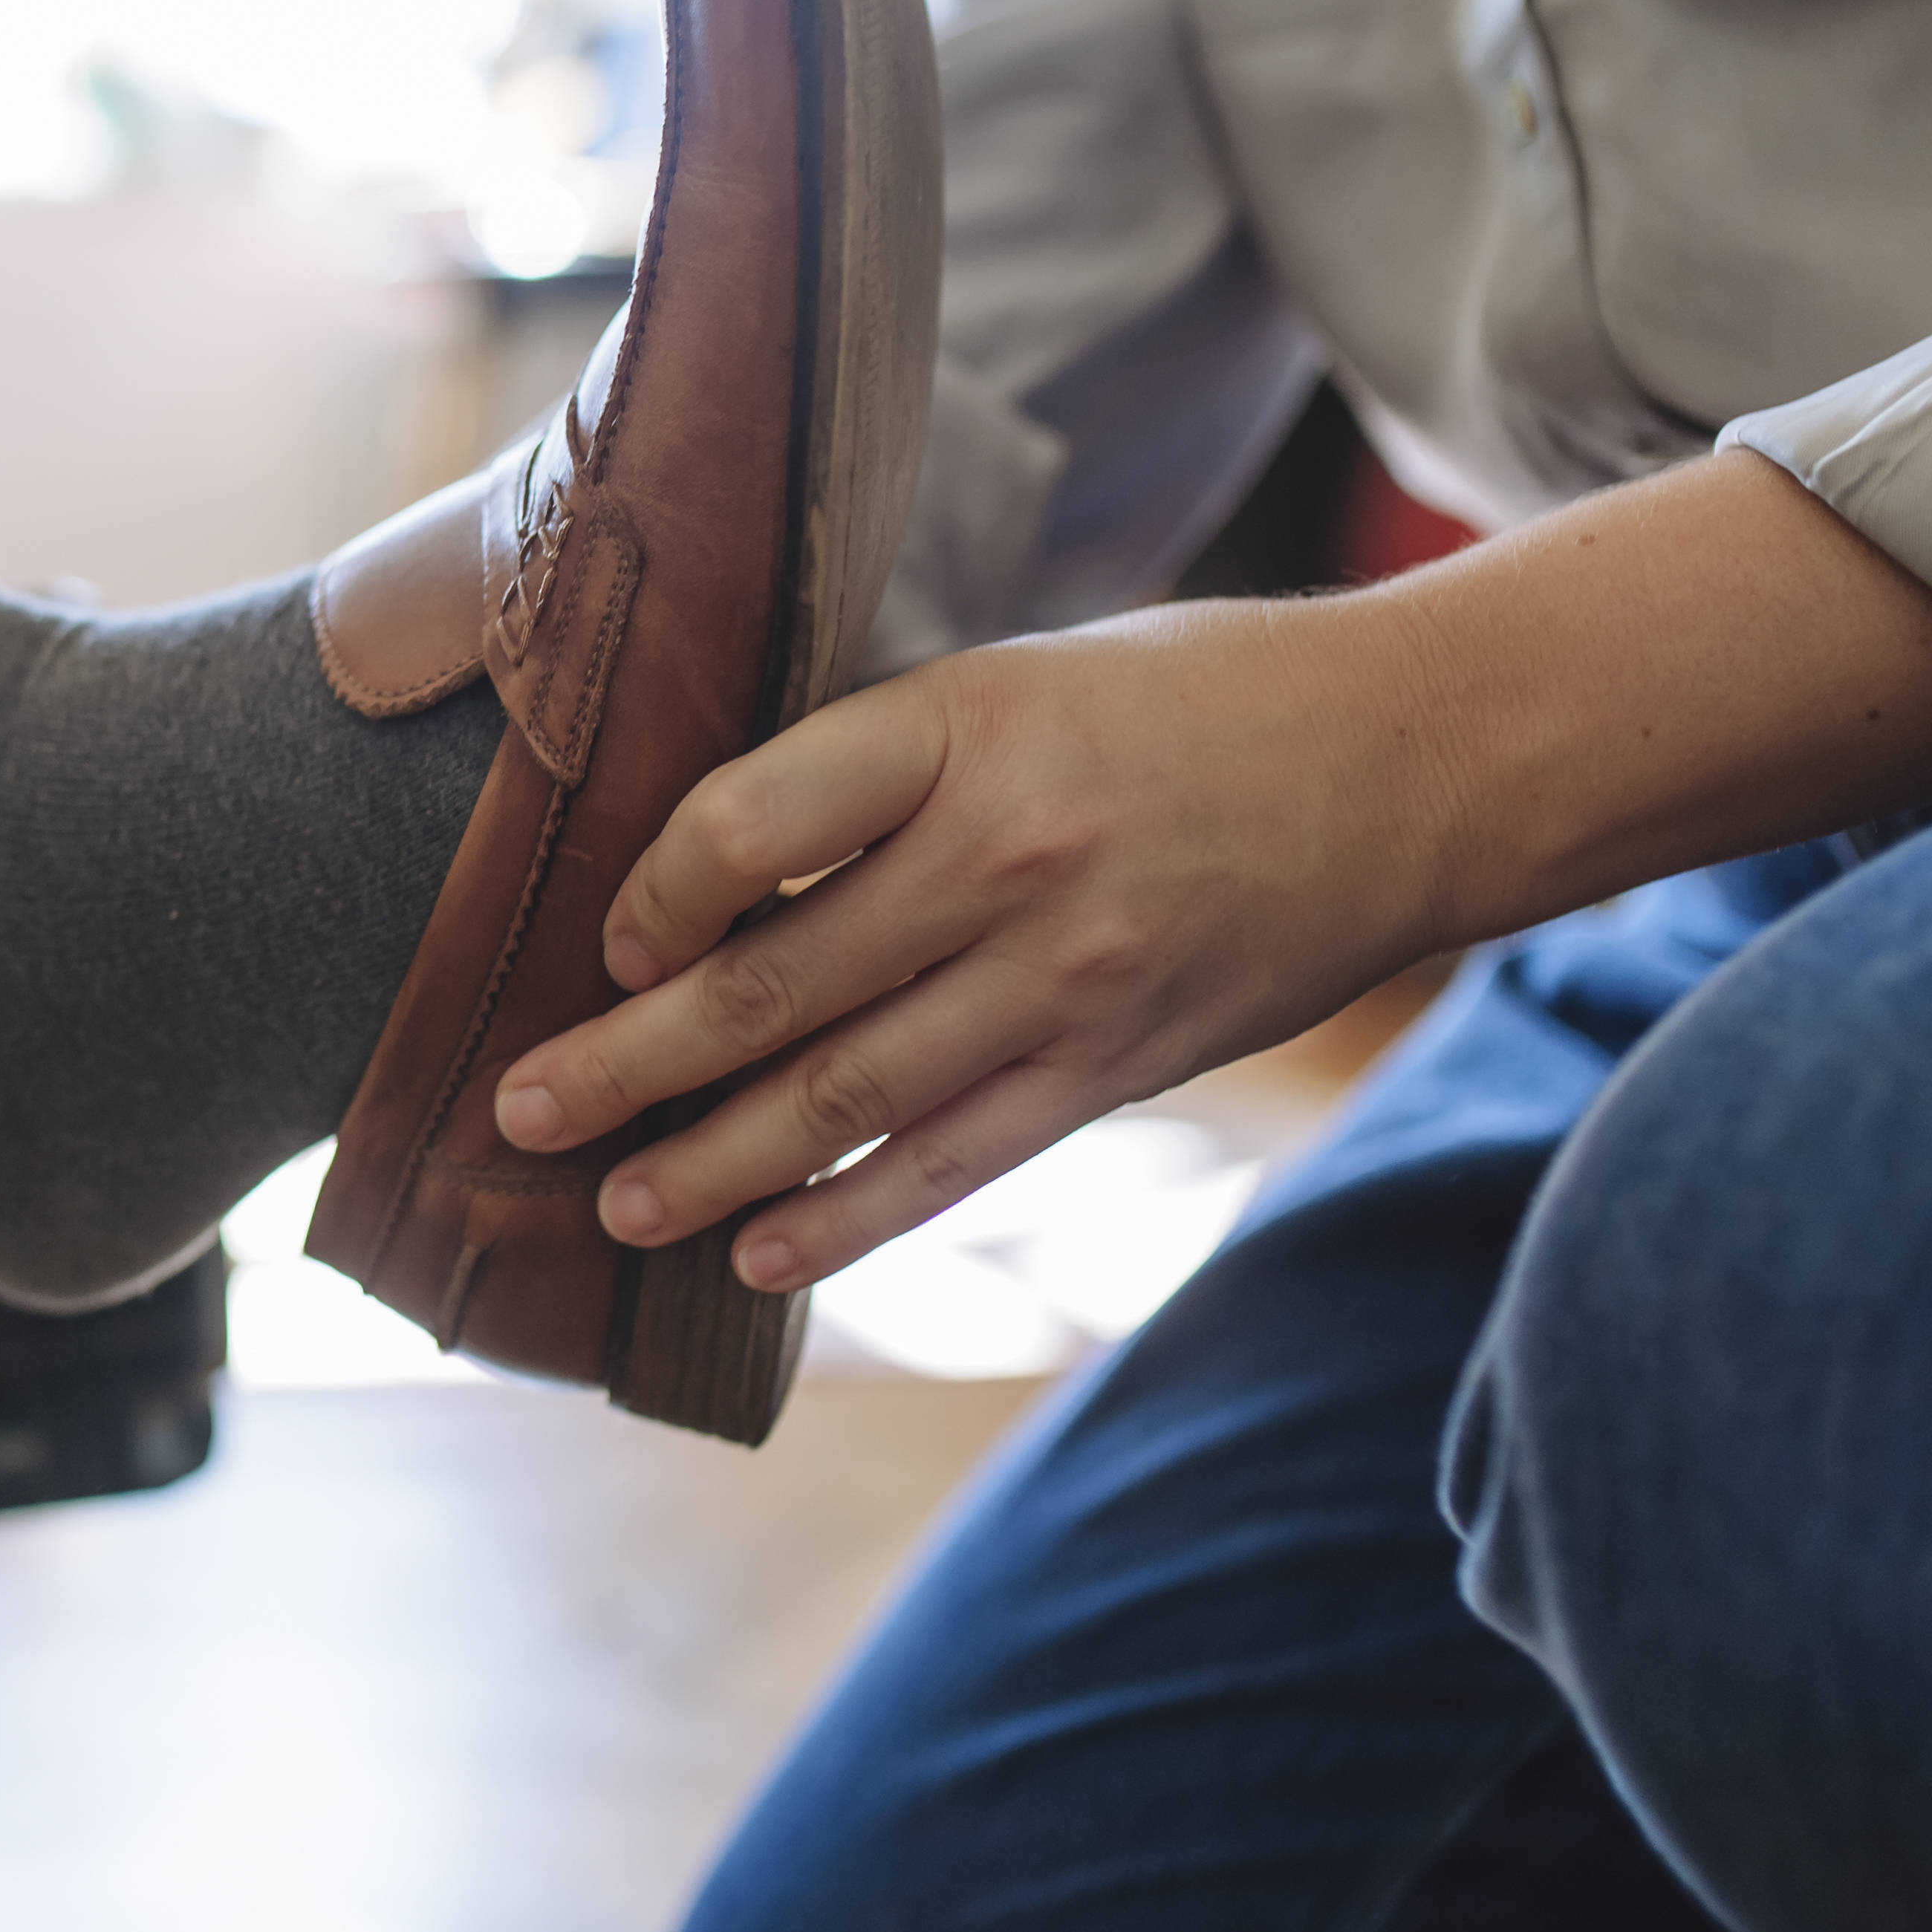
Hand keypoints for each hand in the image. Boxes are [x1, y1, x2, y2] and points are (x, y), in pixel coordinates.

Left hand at [492, 597, 1445, 1290]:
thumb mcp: (1015, 680)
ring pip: (847, 1096)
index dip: (655, 893)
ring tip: (613, 1204)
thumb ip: (876, 771)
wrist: (1415, 759)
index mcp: (961, 729)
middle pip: (775, 984)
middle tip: (517, 1109)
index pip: (752, 820)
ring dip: (714, 1162)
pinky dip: (848, 1218)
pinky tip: (759, 1251)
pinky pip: (955, 1161)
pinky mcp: (1116, 1065)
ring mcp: (1066, 977)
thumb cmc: (1185, 701)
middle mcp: (1006, 859)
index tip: (606, 939)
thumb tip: (708, 870)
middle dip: (628, 1060)